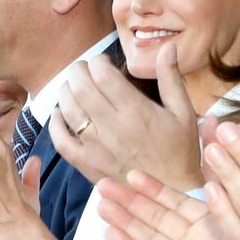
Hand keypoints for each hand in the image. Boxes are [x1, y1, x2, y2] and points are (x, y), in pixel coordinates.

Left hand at [50, 44, 204, 189]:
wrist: (172, 193)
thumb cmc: (180, 152)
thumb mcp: (183, 113)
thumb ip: (171, 78)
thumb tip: (168, 47)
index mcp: (136, 111)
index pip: (102, 74)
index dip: (98, 62)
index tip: (104, 63)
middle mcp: (113, 126)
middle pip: (80, 86)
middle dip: (78, 71)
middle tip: (85, 70)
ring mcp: (97, 147)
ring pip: (68, 109)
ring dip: (66, 91)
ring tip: (74, 87)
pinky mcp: (87, 164)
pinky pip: (61, 140)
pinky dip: (55, 123)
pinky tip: (61, 114)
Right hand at [98, 171, 239, 239]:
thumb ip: (222, 189)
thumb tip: (215, 151)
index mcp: (205, 222)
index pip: (172, 200)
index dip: (151, 188)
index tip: (130, 175)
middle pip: (152, 217)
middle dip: (128, 201)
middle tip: (104, 185)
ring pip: (146, 238)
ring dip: (124, 222)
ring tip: (102, 206)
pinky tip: (112, 235)